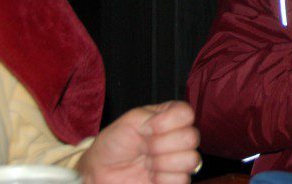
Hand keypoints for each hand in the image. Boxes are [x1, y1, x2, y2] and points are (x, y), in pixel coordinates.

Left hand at [76, 100, 199, 183]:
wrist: (100, 172)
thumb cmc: (114, 143)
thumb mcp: (131, 120)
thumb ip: (152, 116)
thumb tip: (167, 129)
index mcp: (170, 117)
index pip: (187, 114)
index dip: (167, 122)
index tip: (147, 129)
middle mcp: (179, 137)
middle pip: (191, 138)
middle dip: (161, 145)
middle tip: (144, 148)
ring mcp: (179, 160)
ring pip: (191, 160)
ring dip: (162, 163)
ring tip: (147, 164)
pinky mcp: (175, 180)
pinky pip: (183, 180)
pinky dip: (163, 179)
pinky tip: (151, 176)